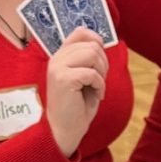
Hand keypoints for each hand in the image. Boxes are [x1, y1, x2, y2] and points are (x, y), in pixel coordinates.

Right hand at [44, 26, 109, 156]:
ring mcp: (58, 68)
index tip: (101, 58)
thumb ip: (88, 59)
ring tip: (98, 87)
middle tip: (100, 81)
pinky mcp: (63, 79)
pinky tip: (96, 96)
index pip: (79, 32)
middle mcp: (57, 59)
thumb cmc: (76, 106)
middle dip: (103, 62)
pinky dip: (100, 85)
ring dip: (102, 72)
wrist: (64, 129)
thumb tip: (100, 43)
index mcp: (61, 56)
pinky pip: (92, 73)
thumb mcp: (83, 78)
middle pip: (91, 45)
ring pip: (92, 54)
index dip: (96, 39)